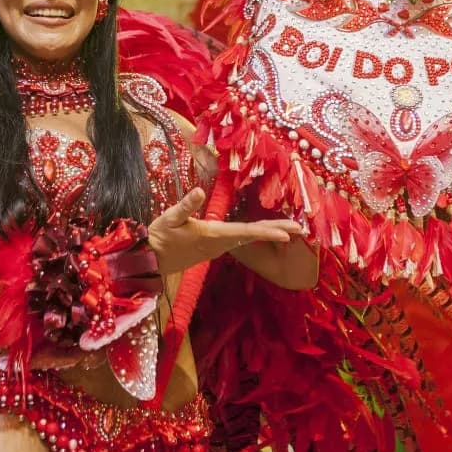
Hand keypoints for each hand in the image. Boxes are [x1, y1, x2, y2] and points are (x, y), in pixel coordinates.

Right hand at [148, 188, 303, 275]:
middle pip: (252, 236)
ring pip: (248, 239)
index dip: (267, 231)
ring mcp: (218, 247)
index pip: (245, 233)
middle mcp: (220, 244)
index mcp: (212, 235)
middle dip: (276, 231)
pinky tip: (263, 232)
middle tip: (300, 229)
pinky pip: (240, 240)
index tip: (287, 233)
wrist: (151, 260)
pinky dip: (255, 235)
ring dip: (268, 233)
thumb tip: (199, 191)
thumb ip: (185, 206)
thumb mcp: (169, 218)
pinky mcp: (214, 246)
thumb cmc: (159, 238)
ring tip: (289, 229)